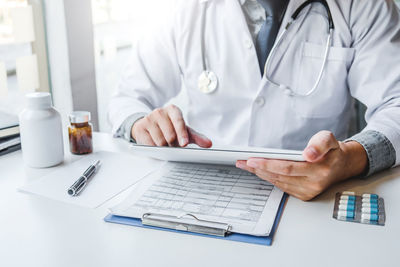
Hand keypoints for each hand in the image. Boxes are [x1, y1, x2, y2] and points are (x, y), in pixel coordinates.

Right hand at [131, 104, 211, 147]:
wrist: (149, 125)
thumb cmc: (169, 128)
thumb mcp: (184, 131)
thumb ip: (197, 137)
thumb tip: (209, 144)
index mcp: (173, 110)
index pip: (179, 122)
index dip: (182, 134)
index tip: (184, 144)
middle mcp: (160, 112)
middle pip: (170, 135)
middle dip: (173, 144)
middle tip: (173, 145)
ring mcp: (148, 119)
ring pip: (160, 141)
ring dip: (164, 147)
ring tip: (164, 144)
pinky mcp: (140, 128)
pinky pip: (149, 144)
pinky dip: (154, 148)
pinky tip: (155, 145)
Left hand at [236, 131, 367, 200]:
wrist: (342, 166)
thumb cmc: (332, 151)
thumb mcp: (329, 139)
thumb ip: (320, 143)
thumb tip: (309, 154)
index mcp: (319, 170)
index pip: (288, 168)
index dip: (268, 164)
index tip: (252, 159)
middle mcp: (313, 184)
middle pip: (279, 176)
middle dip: (258, 168)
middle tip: (241, 161)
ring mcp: (308, 192)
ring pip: (278, 182)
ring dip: (260, 173)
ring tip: (245, 165)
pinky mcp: (304, 195)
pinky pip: (281, 186)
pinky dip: (268, 178)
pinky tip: (259, 171)